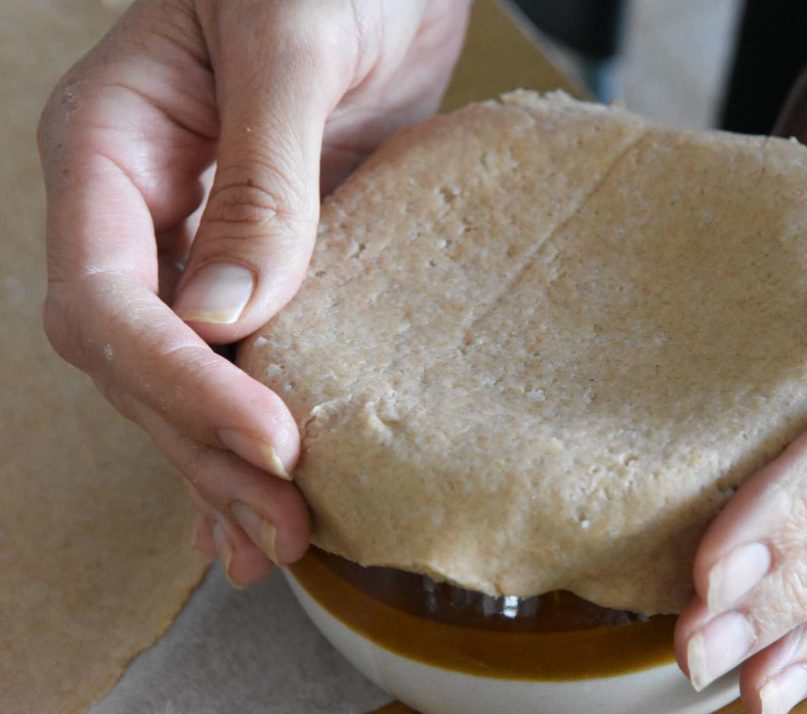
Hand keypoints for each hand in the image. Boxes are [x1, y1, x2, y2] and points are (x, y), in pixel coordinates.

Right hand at [37, 0, 468, 585]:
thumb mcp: (289, 46)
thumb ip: (260, 175)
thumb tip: (227, 314)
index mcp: (111, 149)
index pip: (107, 298)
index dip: (180, 381)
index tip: (269, 436)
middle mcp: (143, 208)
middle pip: (141, 359)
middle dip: (204, 446)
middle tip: (281, 522)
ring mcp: (204, 237)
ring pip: (190, 372)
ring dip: (224, 460)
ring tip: (278, 541)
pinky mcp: (275, 254)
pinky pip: (250, 349)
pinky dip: (253, 417)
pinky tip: (265, 490)